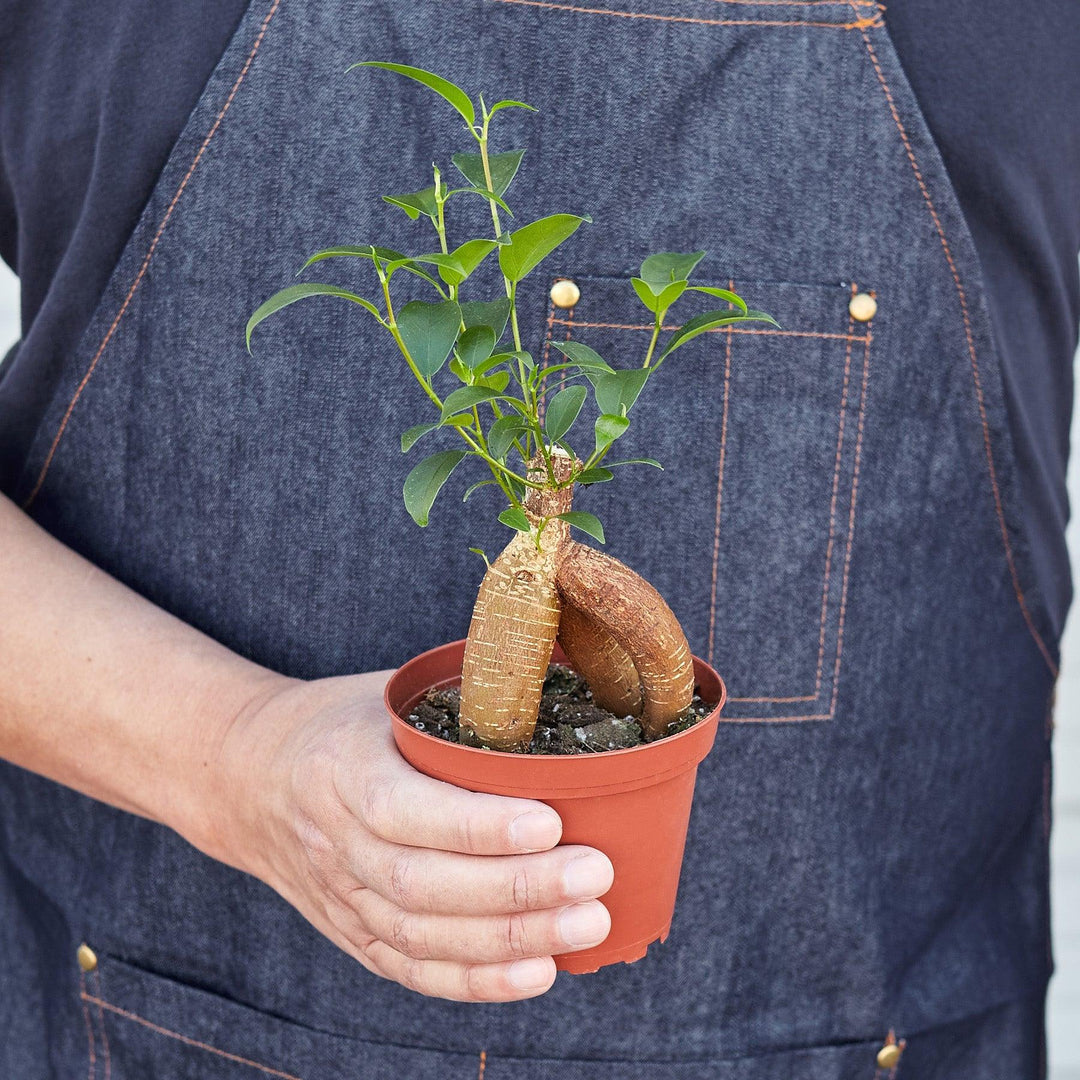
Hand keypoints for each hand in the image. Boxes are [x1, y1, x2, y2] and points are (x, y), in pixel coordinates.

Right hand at [208, 670, 613, 1001]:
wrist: (249, 777)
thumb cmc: (340, 723)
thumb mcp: (388, 693)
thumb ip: (460, 695)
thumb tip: (564, 671)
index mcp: (343, 770)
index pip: (407, 811)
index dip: (479, 827)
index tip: (551, 823)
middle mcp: (337, 841)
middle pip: (423, 885)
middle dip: (517, 889)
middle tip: (594, 874)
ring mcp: (342, 896)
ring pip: (423, 936)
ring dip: (511, 940)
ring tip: (587, 922)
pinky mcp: (353, 932)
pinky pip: (413, 970)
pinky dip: (477, 981)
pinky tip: (539, 971)